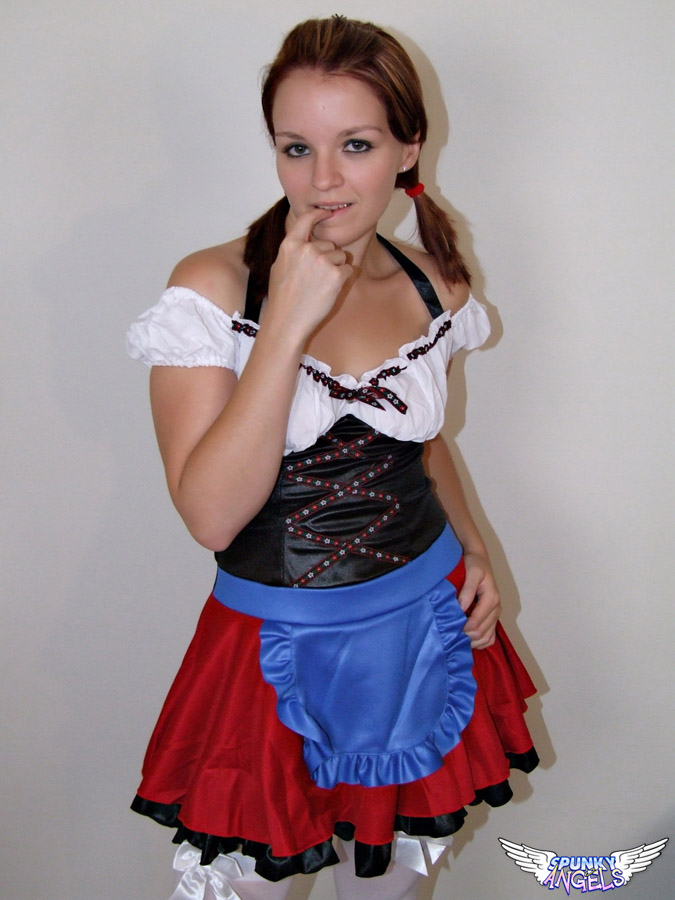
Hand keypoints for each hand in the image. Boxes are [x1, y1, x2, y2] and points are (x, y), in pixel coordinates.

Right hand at [267, 207, 353, 335]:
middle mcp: (307, 249)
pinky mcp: (336, 275)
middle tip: (315, 279)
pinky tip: (330, 290)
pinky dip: (344, 278)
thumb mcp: (279, 267)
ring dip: (336, 268)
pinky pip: (349, 269)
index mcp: (290, 245)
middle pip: (329, 244)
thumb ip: (293, 251)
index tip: (327, 212)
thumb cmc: (282, 299)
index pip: (306, 220)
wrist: (287, 322)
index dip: (319, 214)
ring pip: (341, 256)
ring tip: (320, 286)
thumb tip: (305, 241)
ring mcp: (322, 261)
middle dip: (328, 258)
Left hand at [458, 551, 500, 648]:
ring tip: (457, 640)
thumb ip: (467, 591)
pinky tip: (468, 640)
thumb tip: (461, 609)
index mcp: (492, 599)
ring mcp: (496, 615)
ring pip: (486, 638)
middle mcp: (496, 609)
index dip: (463, 629)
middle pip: (481, 633)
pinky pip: (490, 638)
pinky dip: (480, 642)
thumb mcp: (471, 572)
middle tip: (449, 636)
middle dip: (466, 636)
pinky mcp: (493, 618)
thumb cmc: (474, 565)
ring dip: (473, 642)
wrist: (480, 560)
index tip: (449, 629)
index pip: (477, 622)